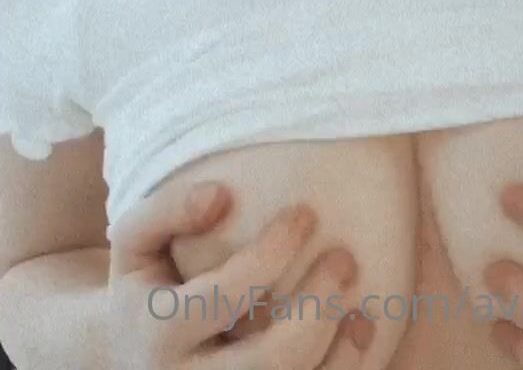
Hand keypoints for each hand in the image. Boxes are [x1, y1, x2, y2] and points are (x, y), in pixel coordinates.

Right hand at [108, 179, 374, 367]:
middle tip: (343, 259)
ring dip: (341, 356)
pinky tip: (357, 341)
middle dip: (317, 308)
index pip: (224, 296)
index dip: (271, 252)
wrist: (135, 359)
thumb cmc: (147, 286)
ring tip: (362, 312)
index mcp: (156, 335)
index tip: (304, 214)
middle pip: (270, 362)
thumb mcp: (136, 242)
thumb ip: (168, 209)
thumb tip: (221, 195)